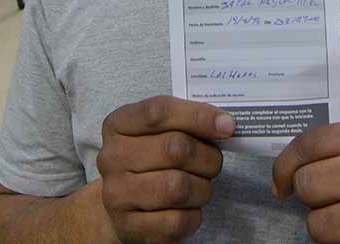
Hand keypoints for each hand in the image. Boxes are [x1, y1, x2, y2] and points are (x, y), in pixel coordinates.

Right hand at [97, 96, 234, 243]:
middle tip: (213, 162)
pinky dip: (193, 214)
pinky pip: (177, 221)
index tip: (227, 125)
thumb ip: (186, 121)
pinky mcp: (130, 227)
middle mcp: (112, 158)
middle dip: (207, 156)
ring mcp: (117, 194)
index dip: (198, 116)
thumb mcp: (158, 132)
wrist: (122, 206)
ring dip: (202, 187)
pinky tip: (188, 208)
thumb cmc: (149, 161)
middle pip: (175, 149)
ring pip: (178, 187)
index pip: (158, 112)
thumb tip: (224, 123)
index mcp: (118, 125)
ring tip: (200, 186)